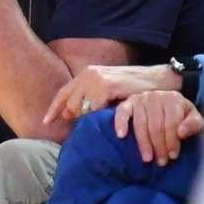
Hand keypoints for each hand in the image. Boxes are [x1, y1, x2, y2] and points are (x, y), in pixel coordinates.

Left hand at [44, 64, 182, 124]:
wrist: (157, 80)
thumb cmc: (132, 88)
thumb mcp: (106, 90)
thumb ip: (88, 98)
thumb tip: (68, 115)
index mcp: (86, 74)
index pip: (63, 93)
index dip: (54, 108)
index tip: (46, 122)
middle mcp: (88, 75)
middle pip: (70, 103)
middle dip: (73, 117)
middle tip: (80, 129)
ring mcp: (97, 79)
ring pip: (81, 107)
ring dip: (87, 119)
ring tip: (95, 126)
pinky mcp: (107, 86)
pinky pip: (95, 108)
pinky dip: (98, 117)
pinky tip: (104, 121)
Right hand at [114, 91, 203, 165]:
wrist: (167, 105)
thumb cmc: (181, 116)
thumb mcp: (193, 118)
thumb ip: (194, 124)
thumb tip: (181, 133)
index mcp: (174, 99)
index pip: (172, 123)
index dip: (172, 141)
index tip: (172, 156)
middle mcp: (156, 96)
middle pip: (156, 125)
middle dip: (159, 146)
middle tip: (160, 161)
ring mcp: (141, 98)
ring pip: (140, 123)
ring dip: (143, 143)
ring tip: (147, 158)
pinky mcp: (128, 102)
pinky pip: (122, 112)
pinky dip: (120, 123)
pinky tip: (121, 135)